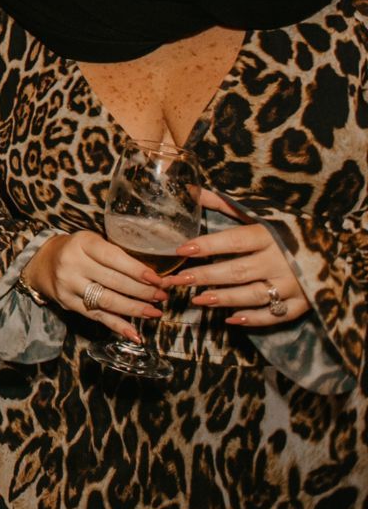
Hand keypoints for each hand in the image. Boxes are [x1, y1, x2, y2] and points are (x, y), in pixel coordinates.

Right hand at [22, 230, 167, 342]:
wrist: (43, 261)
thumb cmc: (78, 250)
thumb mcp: (93, 242)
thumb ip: (117, 255)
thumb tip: (154, 276)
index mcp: (82, 243)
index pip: (113, 257)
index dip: (137, 270)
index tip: (158, 279)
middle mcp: (72, 263)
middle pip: (113, 281)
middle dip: (142, 291)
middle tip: (162, 296)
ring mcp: (68, 284)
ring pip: (107, 301)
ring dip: (134, 309)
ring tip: (154, 312)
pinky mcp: (68, 303)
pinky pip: (97, 316)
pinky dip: (117, 326)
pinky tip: (134, 333)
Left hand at [154, 190, 307, 327]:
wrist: (332, 247)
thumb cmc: (285, 227)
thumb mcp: (259, 212)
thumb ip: (224, 204)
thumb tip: (189, 190)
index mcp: (270, 235)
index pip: (234, 241)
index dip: (207, 246)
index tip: (181, 249)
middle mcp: (282, 261)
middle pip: (239, 271)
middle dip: (206, 276)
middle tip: (177, 280)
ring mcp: (294, 284)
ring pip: (254, 295)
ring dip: (224, 299)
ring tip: (197, 299)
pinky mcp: (303, 303)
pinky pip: (276, 315)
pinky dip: (254, 318)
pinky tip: (230, 318)